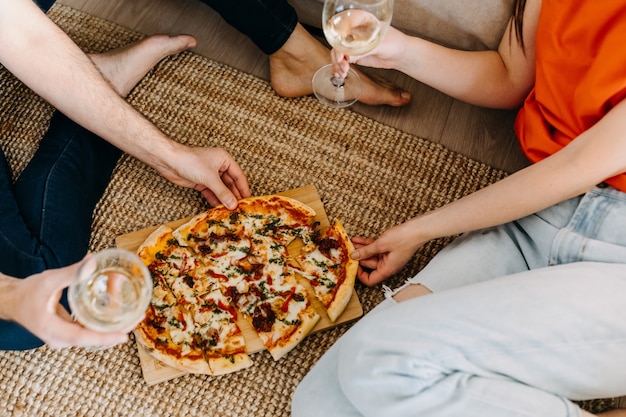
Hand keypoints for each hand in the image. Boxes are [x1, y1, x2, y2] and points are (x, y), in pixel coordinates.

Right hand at [4, 262, 131, 348]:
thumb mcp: (49, 280)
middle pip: (93, 339)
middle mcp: (60, 340)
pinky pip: (90, 331)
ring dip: (113, 323)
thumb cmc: (27, 292)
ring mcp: (64, 339)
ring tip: (134, 310)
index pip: (82, 338)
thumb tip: (93, 261)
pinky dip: (104, 321)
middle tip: (140, 314)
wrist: (12, 301)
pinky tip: (119, 311)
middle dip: (118, 327)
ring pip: (94, 336)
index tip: (124, 336)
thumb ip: (72, 272)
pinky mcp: (69, 333)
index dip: (104, 338)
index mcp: (53, 331)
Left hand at [155, 145, 250, 208]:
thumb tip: (233, 204)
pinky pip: (211, 192)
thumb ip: (223, 192)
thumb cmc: (190, 162)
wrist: (168, 161)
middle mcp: (219, 166)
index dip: (244, 188)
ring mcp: (210, 175)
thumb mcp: (210, 178)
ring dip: (225, 199)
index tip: (248, 200)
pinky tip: (219, 208)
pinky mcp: (201, 182)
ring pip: (221, 189)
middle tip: (240, 208)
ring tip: (231, 211)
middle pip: (230, 183)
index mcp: (225, 159)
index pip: (239, 176)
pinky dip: (215, 200)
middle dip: (234, 196)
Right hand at [331, 26, 404, 79]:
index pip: (343, 26)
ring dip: (337, 64)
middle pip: (337, 41)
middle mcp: (354, 31)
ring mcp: (352, 44)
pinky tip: (340, 73)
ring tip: (343, 72)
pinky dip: (339, 67)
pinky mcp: (353, 55)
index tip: (342, 52)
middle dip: (337, 55)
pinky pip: (342, 61)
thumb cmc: (394, 43)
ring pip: (337, 52)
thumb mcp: (379, 45)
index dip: (339, 38)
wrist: (400, 54)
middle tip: (342, 64)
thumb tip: (348, 57)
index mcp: (361, 20)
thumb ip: (363, 50)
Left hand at [350, 221, 423, 285]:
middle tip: (347, 250)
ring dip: (360, 249)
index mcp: (387, 269)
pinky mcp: (388, 248)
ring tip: (349, 242)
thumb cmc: (404, 239)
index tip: (352, 265)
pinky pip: (374, 248)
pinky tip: (357, 239)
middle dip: (357, 257)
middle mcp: (387, 265)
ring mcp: (388, 256)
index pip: (370, 280)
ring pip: (370, 255)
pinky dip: (366, 244)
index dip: (359, 274)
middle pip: (368, 265)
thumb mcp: (381, 244)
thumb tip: (354, 256)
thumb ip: (366, 251)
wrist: (417, 229)